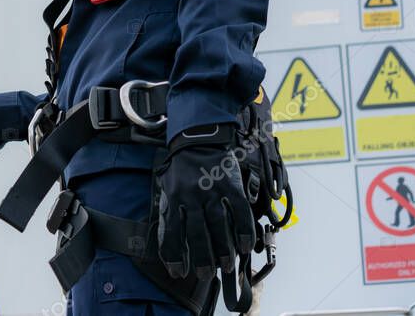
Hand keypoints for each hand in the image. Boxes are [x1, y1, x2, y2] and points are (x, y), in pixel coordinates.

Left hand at [155, 123, 255, 279]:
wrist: (198, 138)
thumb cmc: (181, 168)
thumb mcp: (168, 188)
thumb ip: (170, 212)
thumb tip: (172, 242)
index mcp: (174, 198)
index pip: (171, 233)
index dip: (174, 255)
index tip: (178, 272)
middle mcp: (192, 196)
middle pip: (197, 233)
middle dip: (201, 258)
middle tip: (205, 275)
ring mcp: (212, 190)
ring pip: (219, 225)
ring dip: (223, 250)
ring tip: (225, 266)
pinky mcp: (231, 185)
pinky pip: (240, 211)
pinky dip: (244, 231)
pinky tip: (245, 246)